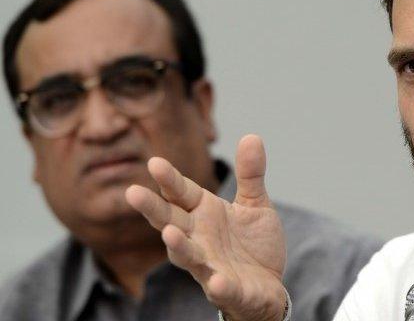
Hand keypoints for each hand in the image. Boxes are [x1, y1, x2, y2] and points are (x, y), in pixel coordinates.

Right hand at [125, 135, 286, 320]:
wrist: (268, 284)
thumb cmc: (253, 243)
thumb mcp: (255, 203)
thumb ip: (251, 174)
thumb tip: (251, 136)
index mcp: (204, 213)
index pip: (180, 193)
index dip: (168, 179)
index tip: (154, 162)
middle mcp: (198, 238)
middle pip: (170, 221)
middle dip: (153, 209)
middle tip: (132, 192)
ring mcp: (209, 266)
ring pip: (187, 256)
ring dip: (178, 246)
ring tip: (170, 233)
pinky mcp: (227, 290)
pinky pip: (220, 289)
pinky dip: (218, 285)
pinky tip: (216, 281)